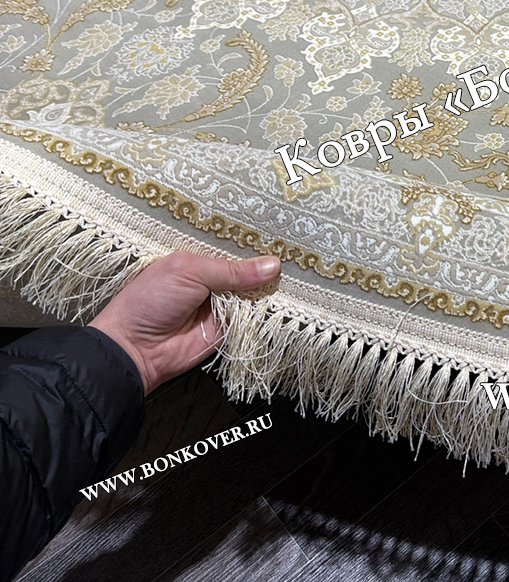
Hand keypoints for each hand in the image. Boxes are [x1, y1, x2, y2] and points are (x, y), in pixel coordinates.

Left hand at [88, 251, 280, 394]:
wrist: (135, 349)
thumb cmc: (150, 301)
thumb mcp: (190, 272)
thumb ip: (231, 270)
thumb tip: (273, 265)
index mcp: (198, 259)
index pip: (232, 246)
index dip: (254, 242)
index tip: (283, 232)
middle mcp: (213, 280)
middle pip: (248, 269)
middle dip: (267, 264)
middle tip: (297, 252)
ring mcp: (222, 304)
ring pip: (255, 292)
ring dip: (271, 286)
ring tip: (299, 273)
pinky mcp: (229, 327)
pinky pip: (253, 317)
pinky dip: (267, 310)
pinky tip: (289, 296)